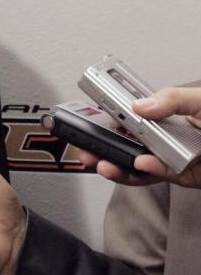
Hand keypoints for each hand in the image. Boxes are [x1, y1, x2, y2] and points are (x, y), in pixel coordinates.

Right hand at [76, 87, 200, 187]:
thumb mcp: (200, 100)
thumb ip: (172, 98)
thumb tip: (140, 105)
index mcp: (164, 114)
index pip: (131, 112)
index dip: (109, 114)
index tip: (92, 115)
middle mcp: (163, 136)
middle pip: (126, 141)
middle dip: (102, 145)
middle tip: (85, 145)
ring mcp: (169, 157)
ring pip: (134, 164)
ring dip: (115, 165)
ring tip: (104, 163)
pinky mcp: (179, 176)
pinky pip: (157, 175)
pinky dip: (146, 172)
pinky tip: (141, 164)